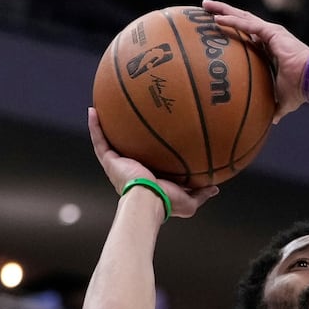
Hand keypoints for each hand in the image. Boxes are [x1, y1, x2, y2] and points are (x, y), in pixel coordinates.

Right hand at [88, 109, 218, 219]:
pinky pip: (100, 140)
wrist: (150, 200)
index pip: (149, 161)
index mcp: (148, 177)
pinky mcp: (110, 161)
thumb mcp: (190, 200)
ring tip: (104, 107)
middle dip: (127, 135)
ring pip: (110, 141)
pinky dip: (95, 126)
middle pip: (128, 148)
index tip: (154, 136)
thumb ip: (201, 192)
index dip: (150, 150)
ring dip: (105, 125)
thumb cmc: (168, 202)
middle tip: (129, 117)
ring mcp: (119, 165)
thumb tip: (215, 187)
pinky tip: (93, 110)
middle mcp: (132, 170)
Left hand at [202, 0, 308, 121]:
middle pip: (241, 20)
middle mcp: (269, 36)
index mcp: (270, 47)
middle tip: (205, 7)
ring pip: (242, 17)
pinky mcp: (272, 32)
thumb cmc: (300, 89)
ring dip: (223, 10)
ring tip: (205, 5)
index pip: (247, 34)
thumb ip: (274, 106)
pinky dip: (232, 21)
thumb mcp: (283, 99)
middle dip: (223, 12)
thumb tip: (270, 120)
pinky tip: (217, 19)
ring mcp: (271, 32)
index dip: (232, 28)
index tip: (215, 26)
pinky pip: (248, 25)